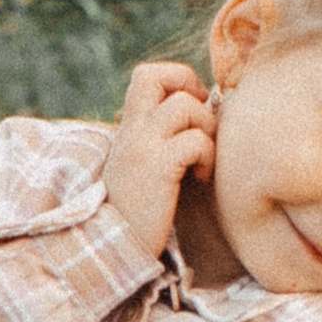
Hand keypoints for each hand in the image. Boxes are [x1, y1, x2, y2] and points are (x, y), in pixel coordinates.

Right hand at [103, 59, 217, 259]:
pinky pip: (195, 141)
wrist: (113, 247)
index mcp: (129, 127)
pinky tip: (201, 177)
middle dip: (191, 88)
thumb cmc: (136, 211)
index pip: (148, 75)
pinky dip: (207, 156)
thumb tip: (203, 116)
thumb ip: (160, 140)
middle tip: (199, 123)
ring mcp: (143, 146)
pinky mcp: (158, 168)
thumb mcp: (141, 166)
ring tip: (203, 159)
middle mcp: (133, 129)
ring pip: (186, 106)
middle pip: (159, 75)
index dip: (178, 80)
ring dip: (206, 129)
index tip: (192, 109)